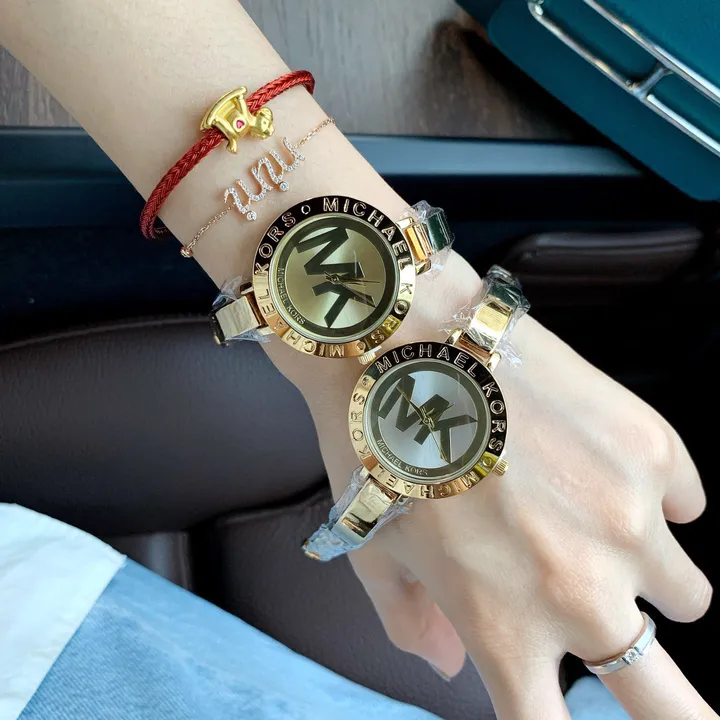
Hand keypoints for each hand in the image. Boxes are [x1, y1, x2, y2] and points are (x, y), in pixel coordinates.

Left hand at [274, 253, 713, 719]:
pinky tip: (599, 461)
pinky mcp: (653, 448)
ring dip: (648, 576)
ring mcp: (629, 518)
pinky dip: (653, 497)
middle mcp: (581, 590)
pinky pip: (686, 503)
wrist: (404, 337)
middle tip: (676, 711)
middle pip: (673, 711)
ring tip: (595, 525)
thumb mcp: (373, 547)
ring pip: (688, 595)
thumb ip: (412, 624)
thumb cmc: (374, 443)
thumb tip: (450, 664)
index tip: (556, 704)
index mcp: (503, 627)